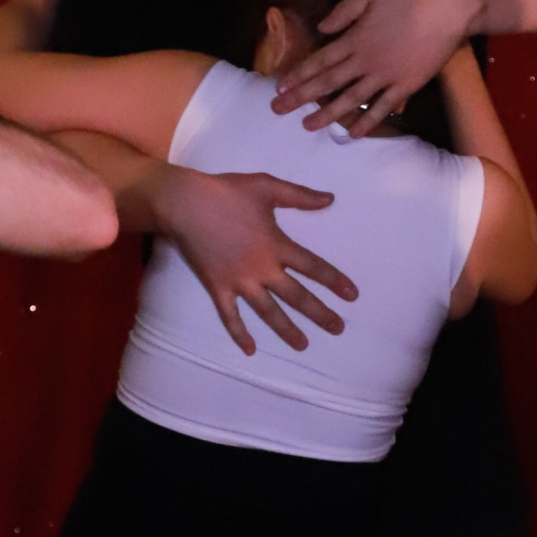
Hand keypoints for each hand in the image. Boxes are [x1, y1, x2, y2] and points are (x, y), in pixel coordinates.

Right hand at [151, 164, 357, 354]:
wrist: (184, 203)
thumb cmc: (226, 192)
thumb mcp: (267, 186)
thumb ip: (300, 196)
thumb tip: (330, 199)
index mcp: (276, 245)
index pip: (313, 267)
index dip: (334, 281)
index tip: (352, 296)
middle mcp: (262, 269)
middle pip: (296, 296)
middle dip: (319, 314)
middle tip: (338, 329)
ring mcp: (239, 281)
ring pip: (268, 312)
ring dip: (286, 330)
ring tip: (303, 346)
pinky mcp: (218, 287)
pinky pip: (230, 316)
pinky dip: (239, 334)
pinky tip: (250, 350)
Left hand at [273, 0, 485, 132]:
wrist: (448, 8)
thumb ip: (344, 11)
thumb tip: (322, 28)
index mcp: (355, 38)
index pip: (320, 60)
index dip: (299, 75)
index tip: (280, 87)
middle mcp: (365, 61)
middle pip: (328, 83)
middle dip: (301, 98)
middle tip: (277, 111)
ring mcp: (385, 76)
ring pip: (350, 100)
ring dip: (327, 114)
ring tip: (307, 126)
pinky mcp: (406, 86)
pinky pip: (382, 108)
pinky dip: (367, 122)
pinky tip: (352, 134)